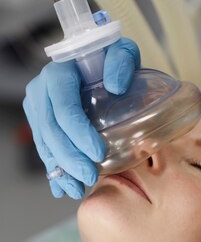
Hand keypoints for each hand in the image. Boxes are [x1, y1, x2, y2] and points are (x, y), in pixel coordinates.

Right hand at [23, 37, 140, 198]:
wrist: (96, 64)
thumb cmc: (110, 59)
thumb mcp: (121, 52)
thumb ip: (121, 62)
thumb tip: (116, 85)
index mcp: (58, 74)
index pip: (64, 108)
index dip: (78, 133)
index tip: (98, 153)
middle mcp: (41, 91)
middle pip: (51, 131)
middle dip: (69, 158)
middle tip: (90, 177)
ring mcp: (38, 109)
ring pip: (45, 144)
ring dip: (61, 170)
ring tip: (78, 189)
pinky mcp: (40, 124)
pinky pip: (45, 150)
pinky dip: (55, 171)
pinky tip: (63, 188)